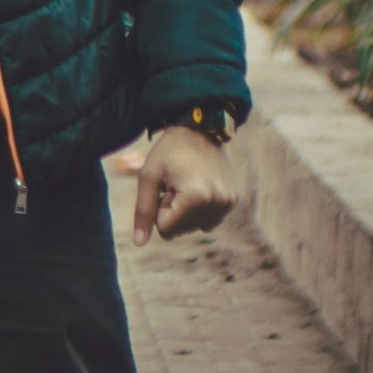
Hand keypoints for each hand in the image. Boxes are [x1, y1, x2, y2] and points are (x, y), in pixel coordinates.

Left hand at [132, 127, 233, 244]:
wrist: (199, 129)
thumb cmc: (169, 152)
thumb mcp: (149, 176)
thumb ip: (143, 211)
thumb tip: (139, 243)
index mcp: (195, 197)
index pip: (166, 230)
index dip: (160, 209)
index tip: (165, 187)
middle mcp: (216, 202)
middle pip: (181, 231)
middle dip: (173, 211)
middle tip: (176, 184)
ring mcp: (227, 202)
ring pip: (195, 228)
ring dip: (186, 211)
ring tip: (187, 184)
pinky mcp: (232, 200)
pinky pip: (209, 221)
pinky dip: (200, 210)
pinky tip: (199, 188)